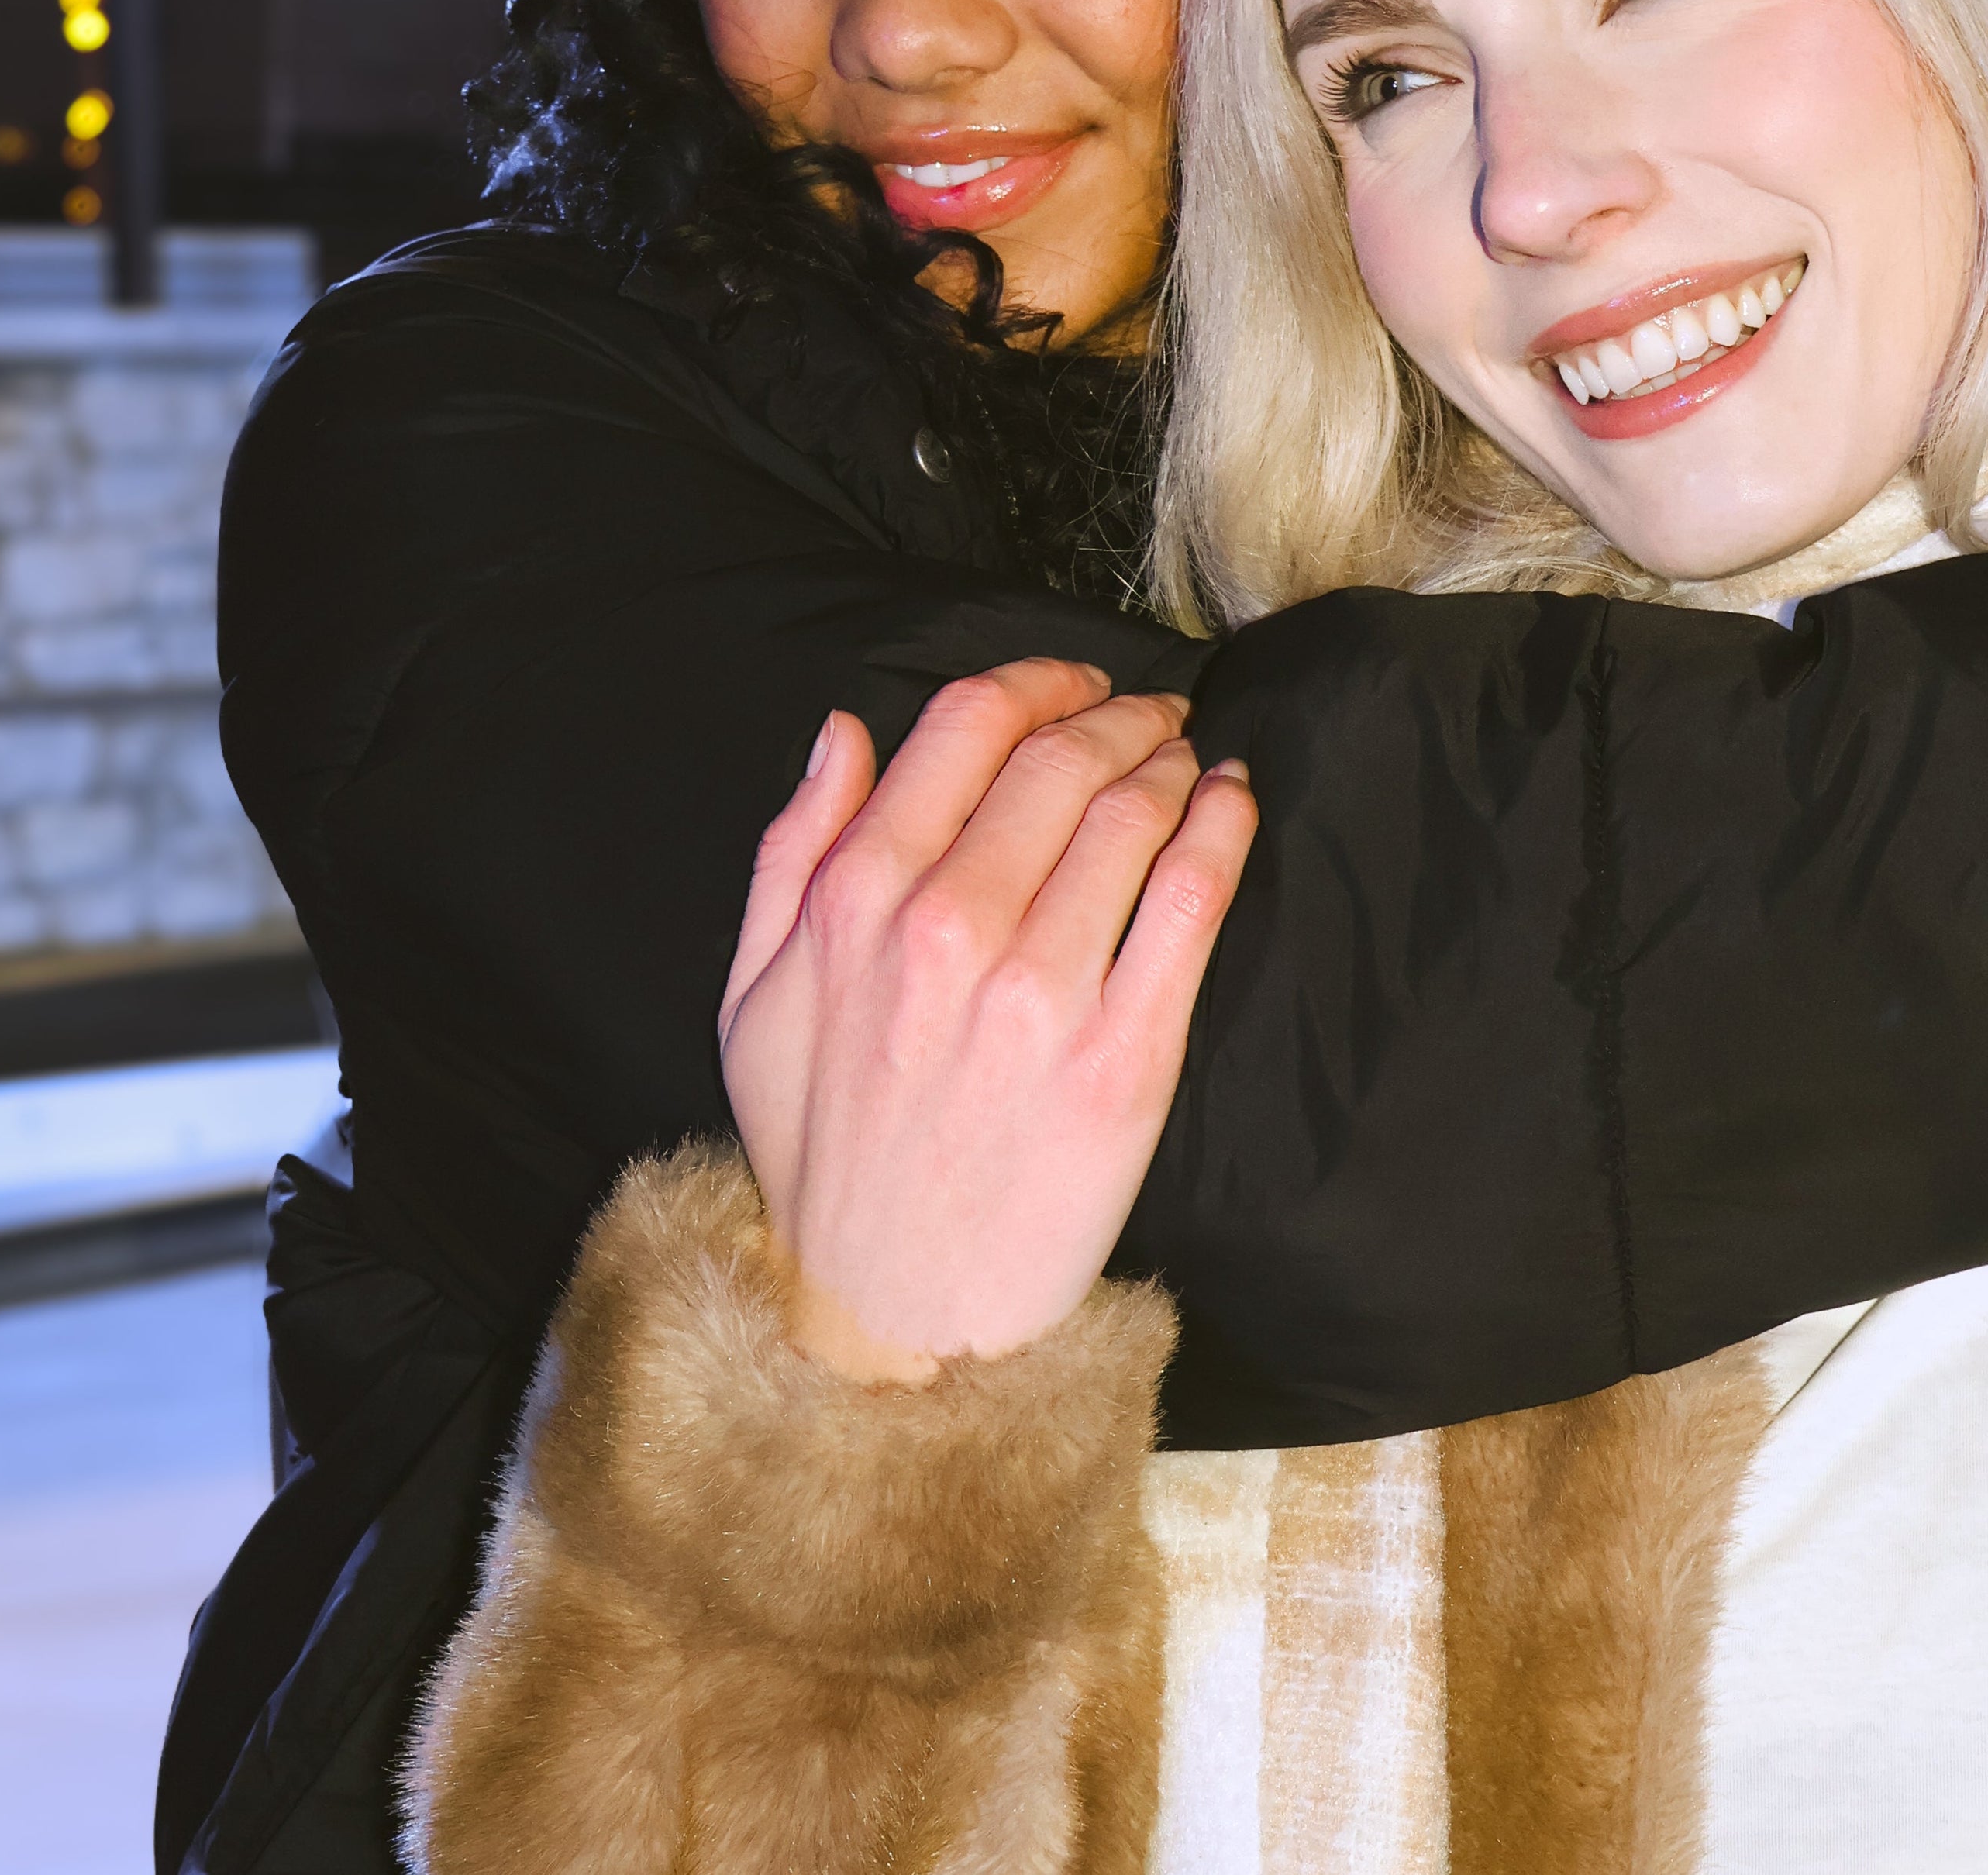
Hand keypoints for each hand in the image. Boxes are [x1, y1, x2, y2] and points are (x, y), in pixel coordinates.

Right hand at [719, 660, 1259, 1382]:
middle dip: (1117, 714)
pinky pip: (1192, 898)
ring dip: (1173, 762)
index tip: (1076, 683)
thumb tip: (842, 735)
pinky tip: (1231, 804)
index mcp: (857, 900)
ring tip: (1187, 760)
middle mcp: (949, 930)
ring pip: (1133, 813)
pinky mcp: (1123, 1057)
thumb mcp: (756, 1000)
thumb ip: (790, 854)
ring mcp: (1041, 993)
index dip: (1037, 680)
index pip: (966, 725)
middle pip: (1061, 757)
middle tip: (1149, 715)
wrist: (890, 1308)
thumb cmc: (822, 1153)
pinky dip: (1223, 827)